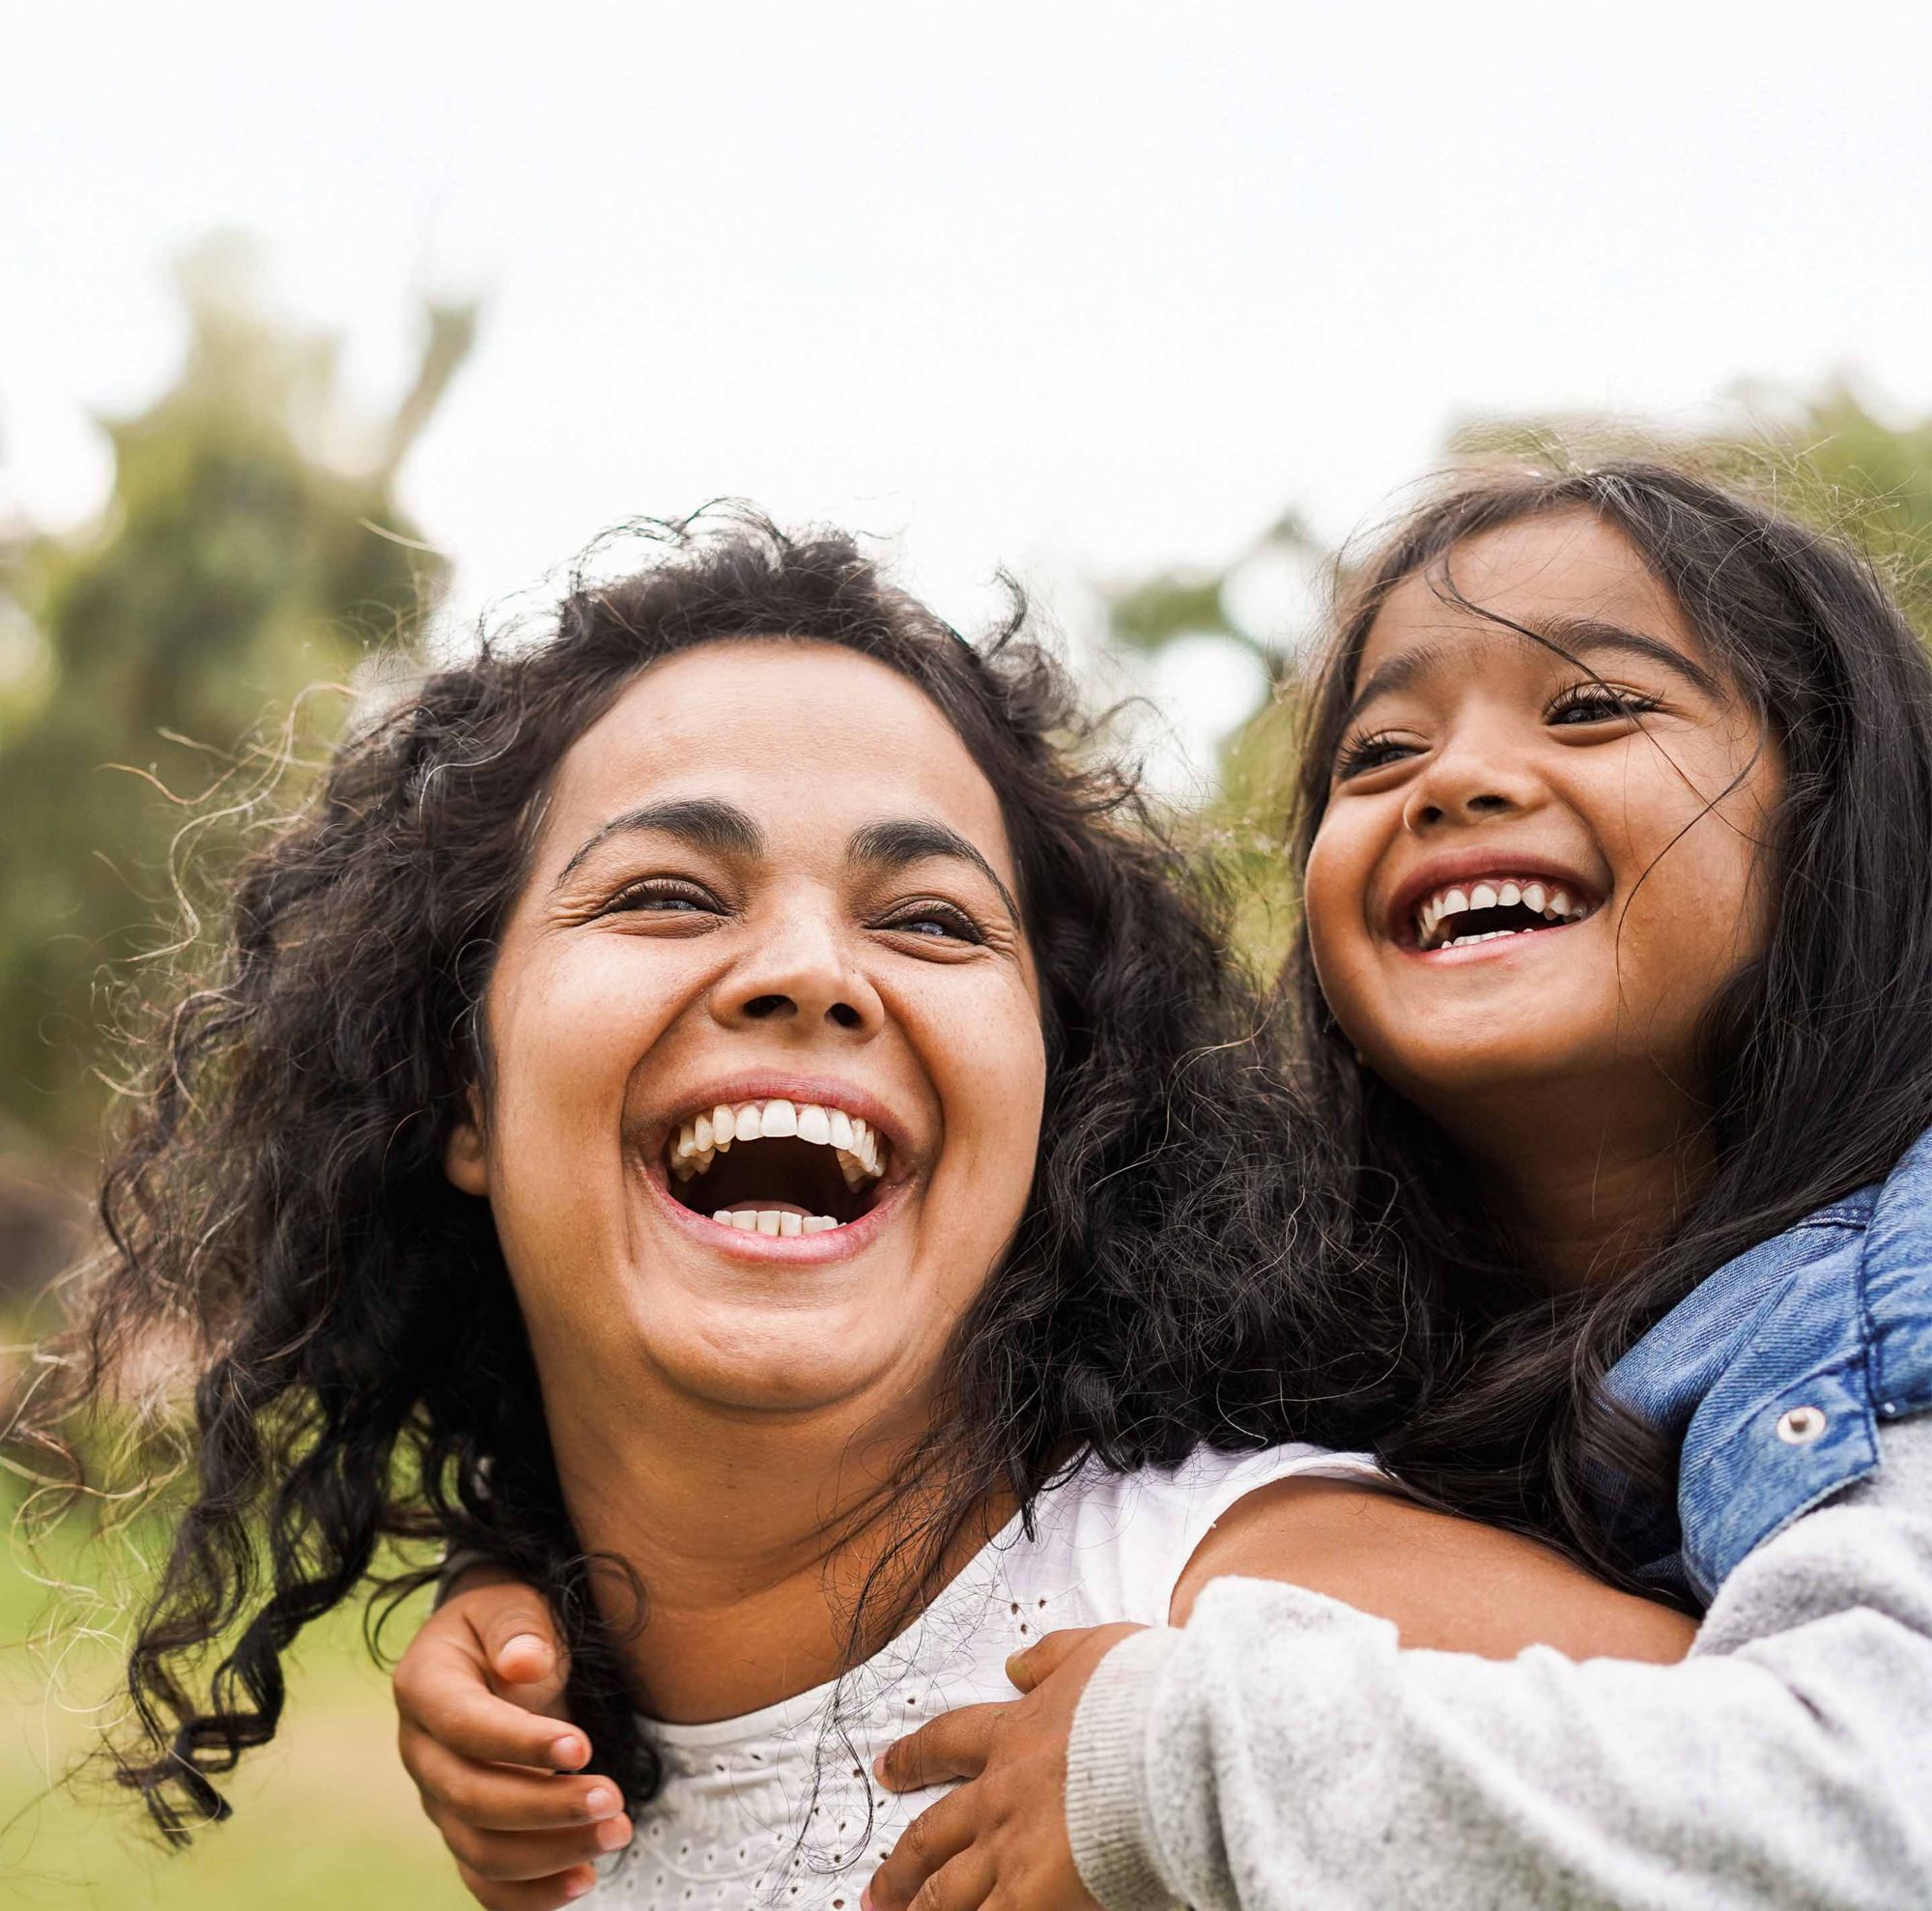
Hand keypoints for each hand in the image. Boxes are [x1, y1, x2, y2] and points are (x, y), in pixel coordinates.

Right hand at [393, 1568, 629, 1908]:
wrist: (496, 1645)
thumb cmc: (508, 1622)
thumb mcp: (512, 1604)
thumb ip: (518, 1628)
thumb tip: (524, 1664)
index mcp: (423, 1686)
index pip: (465, 1726)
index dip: (520, 1744)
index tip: (583, 1748)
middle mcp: (421, 1751)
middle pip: (471, 1798)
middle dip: (546, 1807)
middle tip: (614, 1799)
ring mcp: (439, 1798)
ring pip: (481, 1849)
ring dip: (550, 1854)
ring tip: (616, 1834)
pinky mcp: (464, 1829)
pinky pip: (486, 1879)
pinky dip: (530, 1894)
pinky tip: (583, 1882)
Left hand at [864, 1622, 1141, 1910]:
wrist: (1162, 1745)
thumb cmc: (1138, 1699)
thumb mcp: (1093, 1651)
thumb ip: (1050, 1656)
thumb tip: (1017, 1663)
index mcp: (1012, 1734)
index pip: (945, 1744)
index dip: (912, 1759)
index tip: (886, 1770)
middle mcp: (1000, 1796)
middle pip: (933, 1835)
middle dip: (901, 1865)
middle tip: (876, 1888)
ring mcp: (1011, 1850)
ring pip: (947, 1892)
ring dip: (919, 1910)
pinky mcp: (1032, 1895)